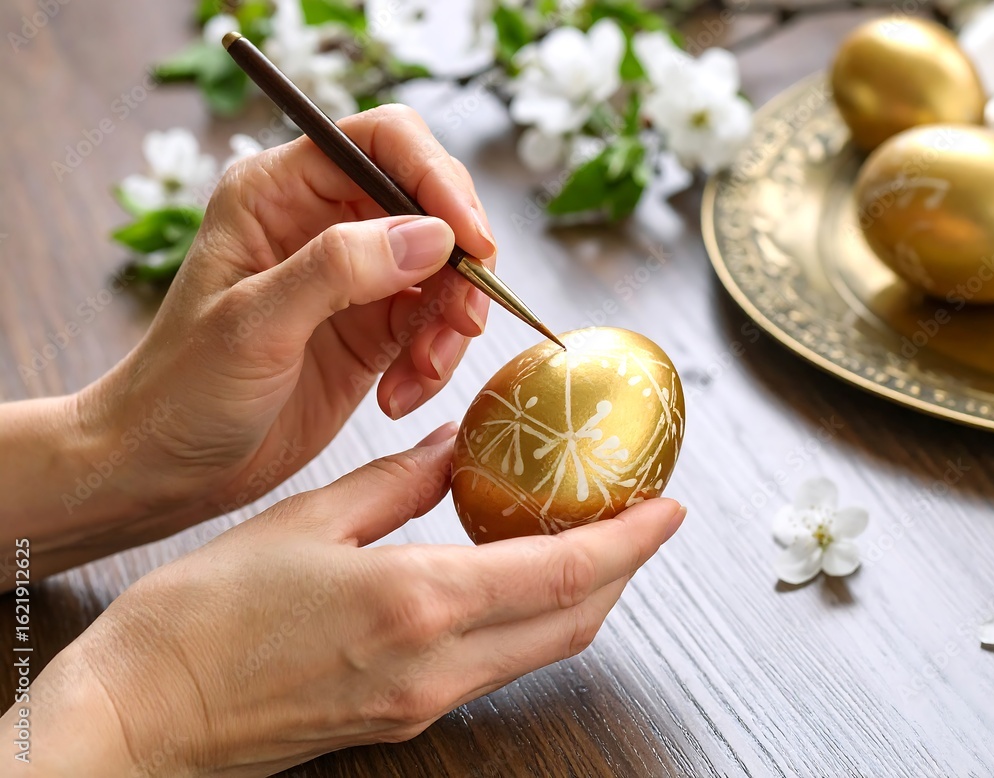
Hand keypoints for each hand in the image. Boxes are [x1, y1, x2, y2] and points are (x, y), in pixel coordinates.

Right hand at [38, 426, 684, 775]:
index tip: (669, 508)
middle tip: (642, 518)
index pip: (564, 573)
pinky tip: (515, 579)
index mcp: (418, 603)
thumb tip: (455, 449)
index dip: (630, 541)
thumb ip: (399, 483)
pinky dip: (529, 620)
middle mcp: (436, 667)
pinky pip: (495, 666)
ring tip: (592, 540)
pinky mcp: (401, 718)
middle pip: (573, 622)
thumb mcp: (307, 521)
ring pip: (540, 648)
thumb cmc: (205, 615)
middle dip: (622, 569)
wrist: (143, 715)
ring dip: (582, 596)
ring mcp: (423, 702)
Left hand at [80, 104, 495, 531]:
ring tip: (423, 372)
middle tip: (464, 318)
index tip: (470, 237)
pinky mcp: (373, 330)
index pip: (381, 142)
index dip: (436, 177)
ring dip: (452, 321)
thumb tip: (433, 235)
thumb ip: (339, 269)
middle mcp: (322, 223)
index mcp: (278, 192)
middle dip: (459, 260)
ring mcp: (354, 278)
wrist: (170, 467)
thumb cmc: (183, 389)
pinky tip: (401, 395)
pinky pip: (433, 325)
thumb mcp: (254, 323)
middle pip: (429, 204)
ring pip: (443, 269)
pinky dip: (435, 359)